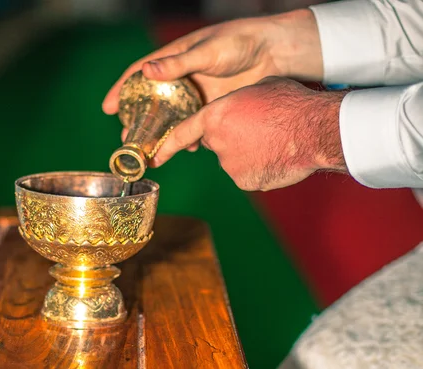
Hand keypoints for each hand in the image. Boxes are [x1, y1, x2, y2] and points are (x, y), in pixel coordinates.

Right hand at [103, 8, 322, 150]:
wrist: (275, 53)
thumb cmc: (239, 42)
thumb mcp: (207, 51)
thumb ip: (178, 63)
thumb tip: (146, 72)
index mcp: (174, 59)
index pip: (140, 75)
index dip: (121, 90)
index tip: (107, 108)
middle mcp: (181, 79)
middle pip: (152, 102)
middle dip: (137, 121)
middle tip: (126, 139)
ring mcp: (196, 94)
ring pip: (172, 118)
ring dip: (161, 135)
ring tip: (150, 153)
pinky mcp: (213, 107)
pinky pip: (195, 125)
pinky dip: (189, 138)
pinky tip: (188, 149)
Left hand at [152, 77, 347, 190]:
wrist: (314, 130)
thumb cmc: (289, 104)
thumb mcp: (257, 89)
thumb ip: (237, 104)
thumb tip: (239, 112)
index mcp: (215, 117)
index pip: (184, 133)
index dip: (167, 147)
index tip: (154, 159)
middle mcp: (217, 143)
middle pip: (218, 144)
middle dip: (232, 139)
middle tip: (258, 130)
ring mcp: (230, 165)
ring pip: (234, 161)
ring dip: (248, 154)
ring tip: (273, 142)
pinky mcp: (245, 182)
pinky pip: (248, 175)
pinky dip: (259, 169)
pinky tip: (275, 158)